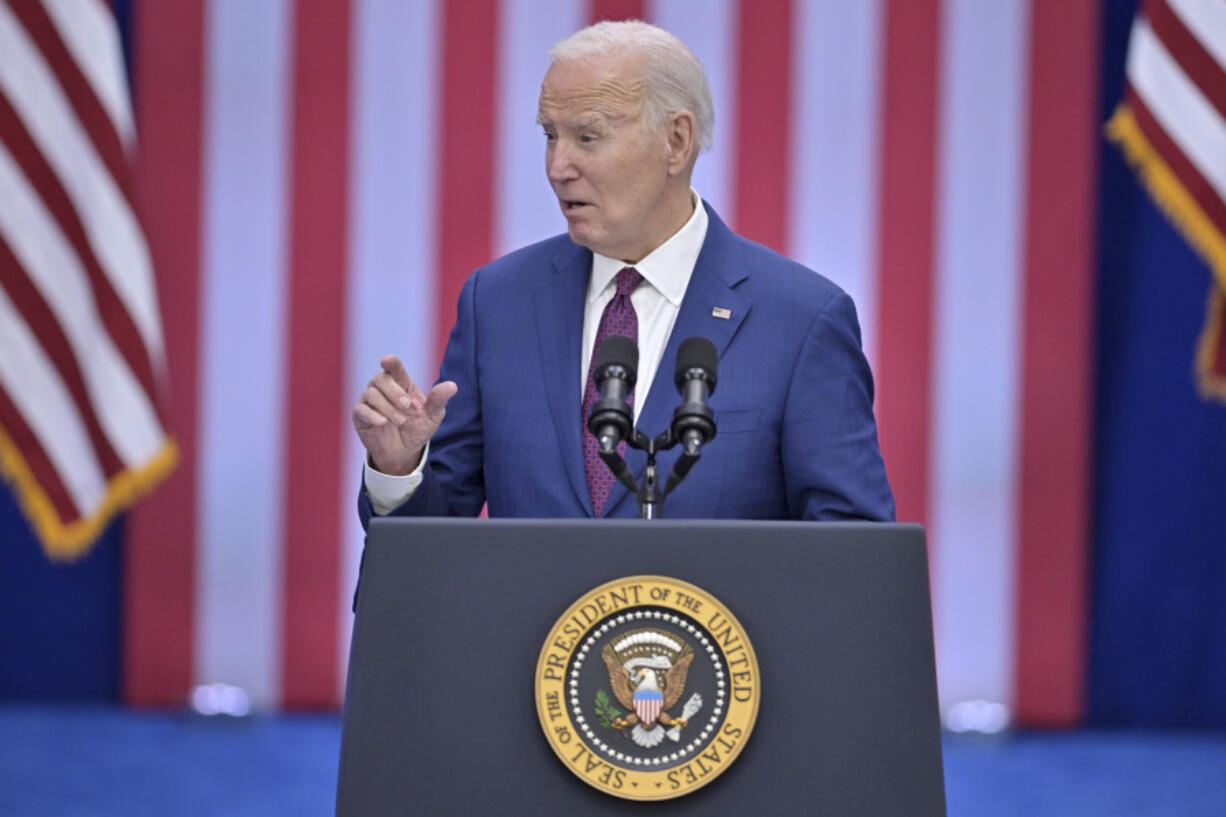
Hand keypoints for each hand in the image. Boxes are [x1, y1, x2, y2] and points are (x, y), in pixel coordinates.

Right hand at [353, 355, 457, 474]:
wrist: (404, 452)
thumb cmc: (417, 429)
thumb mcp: (432, 416)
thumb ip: (438, 400)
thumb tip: (452, 386)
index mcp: (401, 384)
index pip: (393, 368)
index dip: (390, 362)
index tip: (387, 360)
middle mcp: (382, 389)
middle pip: (380, 378)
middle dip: (394, 391)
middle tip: (407, 406)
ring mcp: (369, 401)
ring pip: (370, 393)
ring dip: (387, 407)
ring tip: (400, 421)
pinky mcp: (360, 415)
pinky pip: (360, 409)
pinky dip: (372, 415)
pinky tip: (383, 423)